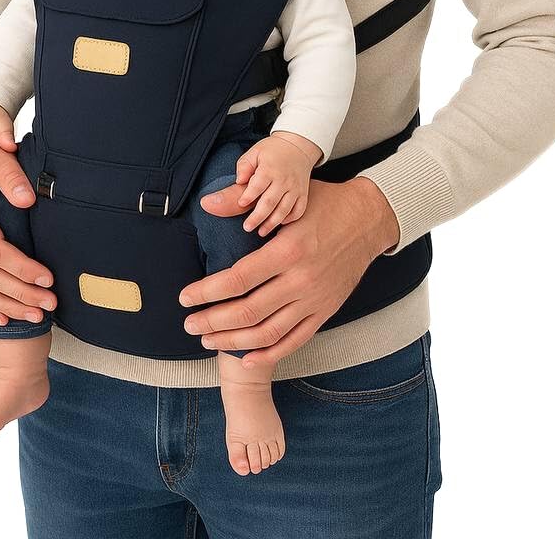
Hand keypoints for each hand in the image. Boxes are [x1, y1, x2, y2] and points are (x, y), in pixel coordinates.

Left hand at [180, 175, 399, 368]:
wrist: (369, 218)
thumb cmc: (324, 204)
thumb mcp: (286, 197)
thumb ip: (243, 204)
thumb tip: (207, 204)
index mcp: (288, 251)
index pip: (238, 279)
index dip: (207, 292)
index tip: (186, 298)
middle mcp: (301, 280)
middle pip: (249, 312)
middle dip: (213, 322)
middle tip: (190, 324)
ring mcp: (315, 300)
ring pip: (268, 333)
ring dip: (234, 341)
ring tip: (209, 340)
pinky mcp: (326, 311)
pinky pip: (295, 340)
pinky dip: (269, 354)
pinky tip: (246, 357)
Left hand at [221, 132, 320, 236]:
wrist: (298, 146)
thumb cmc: (272, 151)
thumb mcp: (255, 152)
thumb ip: (244, 166)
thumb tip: (239, 180)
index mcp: (270, 168)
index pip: (258, 185)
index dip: (249, 196)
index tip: (241, 204)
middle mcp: (284, 180)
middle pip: (270, 202)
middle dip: (258, 217)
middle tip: (247, 227)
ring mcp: (295, 188)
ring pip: (284, 209)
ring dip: (272, 222)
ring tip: (261, 231)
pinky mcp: (303, 194)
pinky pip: (298, 210)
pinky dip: (290, 219)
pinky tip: (279, 224)